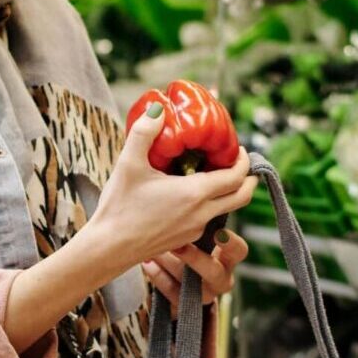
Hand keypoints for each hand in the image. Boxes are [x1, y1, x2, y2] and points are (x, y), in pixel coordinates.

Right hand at [84, 101, 257, 272]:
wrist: (109, 248)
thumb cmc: (119, 206)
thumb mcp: (128, 164)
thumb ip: (144, 133)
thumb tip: (157, 109)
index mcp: (194, 194)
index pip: (236, 177)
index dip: (244, 161)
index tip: (240, 149)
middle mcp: (201, 214)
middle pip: (242, 197)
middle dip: (249, 179)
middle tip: (242, 164)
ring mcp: (195, 230)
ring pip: (227, 210)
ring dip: (230, 192)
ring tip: (216, 175)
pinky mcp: (186, 240)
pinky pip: (209, 220)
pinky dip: (212, 205)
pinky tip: (192, 195)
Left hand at [143, 228, 248, 307]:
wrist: (179, 275)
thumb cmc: (191, 243)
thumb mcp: (199, 232)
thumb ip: (199, 219)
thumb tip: (187, 194)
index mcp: (229, 258)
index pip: (239, 251)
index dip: (230, 243)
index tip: (218, 232)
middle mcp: (221, 278)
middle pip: (214, 272)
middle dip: (195, 258)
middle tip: (178, 244)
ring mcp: (204, 295)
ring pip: (190, 284)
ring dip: (170, 264)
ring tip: (153, 249)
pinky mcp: (185, 305)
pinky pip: (172, 294)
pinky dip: (159, 277)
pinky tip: (148, 262)